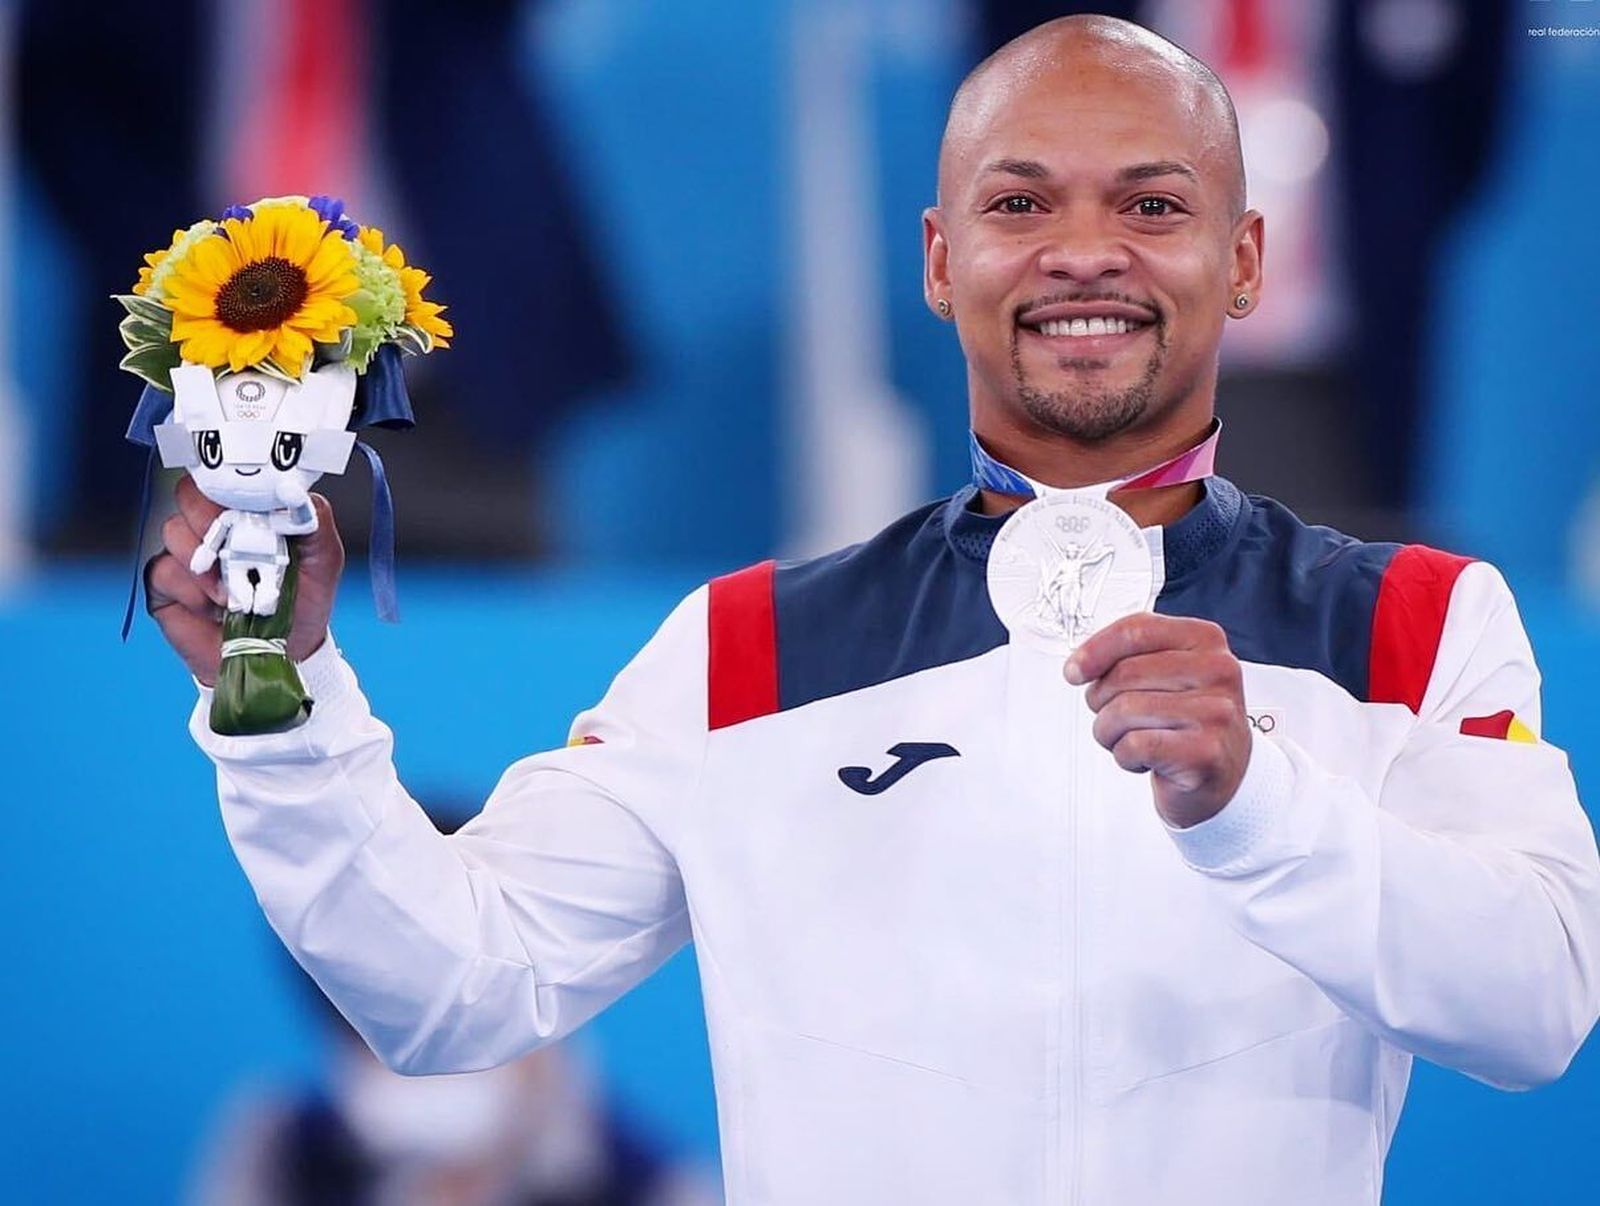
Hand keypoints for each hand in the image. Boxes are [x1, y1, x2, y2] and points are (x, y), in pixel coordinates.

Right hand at [145, 475, 344, 685]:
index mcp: (247, 511)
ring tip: (234, 594)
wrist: (285, 653)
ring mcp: (186, 553)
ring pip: (174, 531)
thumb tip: (293, 493)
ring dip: (206, 564)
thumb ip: (314, 520)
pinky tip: (215, 608)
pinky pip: (163, 571)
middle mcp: (212, 525)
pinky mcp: (166, 584)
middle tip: (237, 549)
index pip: (223, 476)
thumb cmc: (303, 601)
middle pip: (189, 494)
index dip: (229, 483)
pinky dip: (191, 591)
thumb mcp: (324, 559)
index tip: (248, 505)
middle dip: (212, 518)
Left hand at [1064, 613, 1250, 828]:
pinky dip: (1124, 756)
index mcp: (1205, 639)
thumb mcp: (1167, 672)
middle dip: (1101, 700)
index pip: (1136, 630)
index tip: (1074, 671)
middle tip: (1112, 716)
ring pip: (1123, 710)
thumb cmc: (1185, 720)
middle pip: (1124, 673)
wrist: (1223, 773)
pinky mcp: (1204, 752)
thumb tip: (1078, 666)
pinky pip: (1133, 745)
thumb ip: (1128, 655)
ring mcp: (1216, 712)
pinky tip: (1145, 759)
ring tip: (1130, 738)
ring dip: (1110, 732)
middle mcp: (1218, 670)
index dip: (1094, 650)